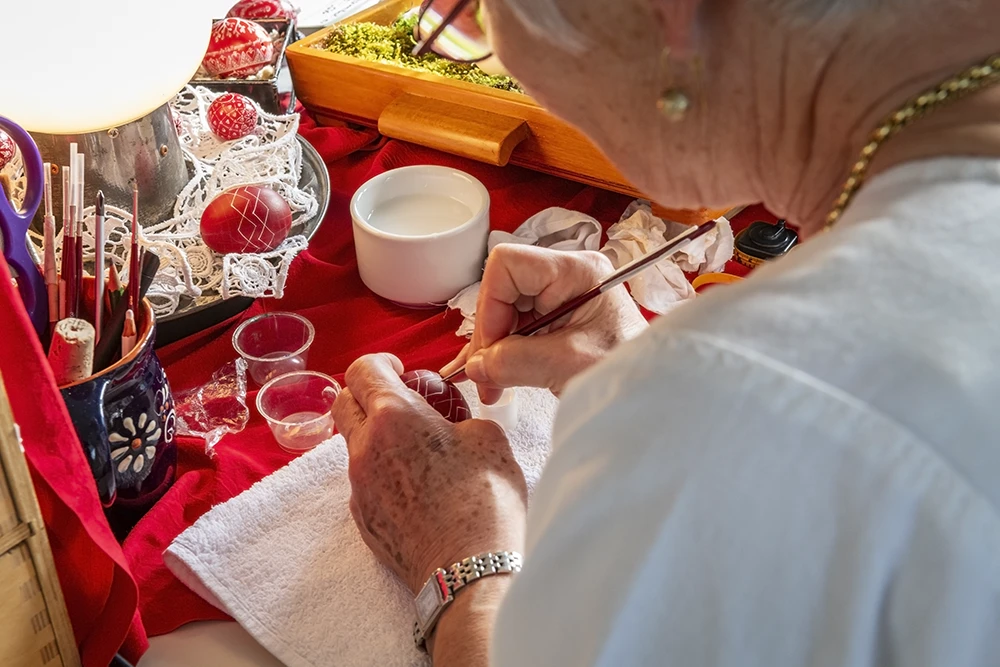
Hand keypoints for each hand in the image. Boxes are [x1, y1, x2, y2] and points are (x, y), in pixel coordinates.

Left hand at [333, 353, 527, 593]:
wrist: (470, 572)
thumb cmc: (484, 501)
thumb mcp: (489, 438)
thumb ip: (460, 418)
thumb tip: (453, 424)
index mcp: (394, 417)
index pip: (363, 369)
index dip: (381, 362)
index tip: (400, 369)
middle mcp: (365, 449)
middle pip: (343, 404)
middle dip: (367, 395)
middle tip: (401, 403)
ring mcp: (358, 488)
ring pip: (354, 446)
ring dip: (377, 438)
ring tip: (419, 454)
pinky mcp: (362, 520)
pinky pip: (364, 483)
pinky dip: (383, 475)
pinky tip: (418, 490)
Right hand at [441, 245, 647, 403]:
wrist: (658, 392)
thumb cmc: (630, 371)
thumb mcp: (568, 365)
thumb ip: (515, 361)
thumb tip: (475, 366)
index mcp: (577, 271)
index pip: (508, 265)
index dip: (490, 304)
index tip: (491, 348)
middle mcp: (568, 276)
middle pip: (504, 289)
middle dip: (490, 334)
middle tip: (484, 375)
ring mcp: (564, 297)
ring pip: (508, 311)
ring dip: (495, 348)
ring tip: (492, 384)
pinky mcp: (561, 319)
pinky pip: (521, 327)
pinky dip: (507, 352)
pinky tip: (498, 376)